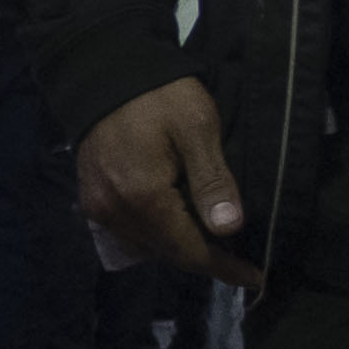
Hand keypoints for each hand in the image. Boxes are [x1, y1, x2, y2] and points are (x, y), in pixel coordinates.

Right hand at [74, 77, 262, 286]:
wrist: (104, 71)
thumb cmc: (158, 95)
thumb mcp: (196, 128)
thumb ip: (212, 180)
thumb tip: (229, 229)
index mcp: (143, 197)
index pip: (189, 251)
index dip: (225, 267)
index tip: (256, 277)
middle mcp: (116, 212)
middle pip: (168, 253)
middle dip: (206, 258)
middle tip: (241, 259)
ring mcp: (99, 209)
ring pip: (148, 246)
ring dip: (180, 247)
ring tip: (212, 240)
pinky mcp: (92, 200)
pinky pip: (130, 232)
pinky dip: (157, 234)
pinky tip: (176, 221)